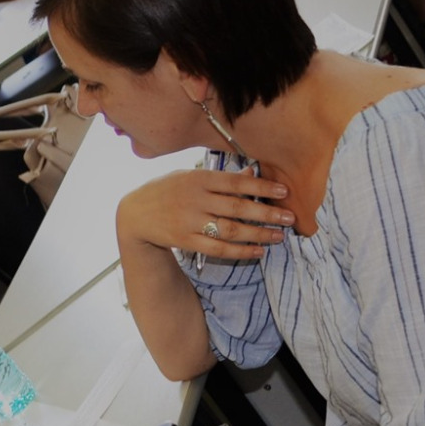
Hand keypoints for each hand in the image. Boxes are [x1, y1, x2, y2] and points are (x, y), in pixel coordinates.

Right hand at [118, 169, 293, 265]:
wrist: (135, 214)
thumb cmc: (167, 190)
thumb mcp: (189, 176)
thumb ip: (220, 178)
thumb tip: (252, 173)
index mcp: (199, 179)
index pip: (236, 183)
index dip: (262, 188)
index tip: (283, 192)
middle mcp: (196, 200)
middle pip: (238, 208)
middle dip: (266, 213)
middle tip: (290, 218)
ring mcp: (190, 222)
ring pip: (231, 230)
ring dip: (258, 235)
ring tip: (278, 237)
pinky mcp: (186, 241)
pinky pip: (217, 249)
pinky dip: (240, 251)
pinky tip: (257, 252)